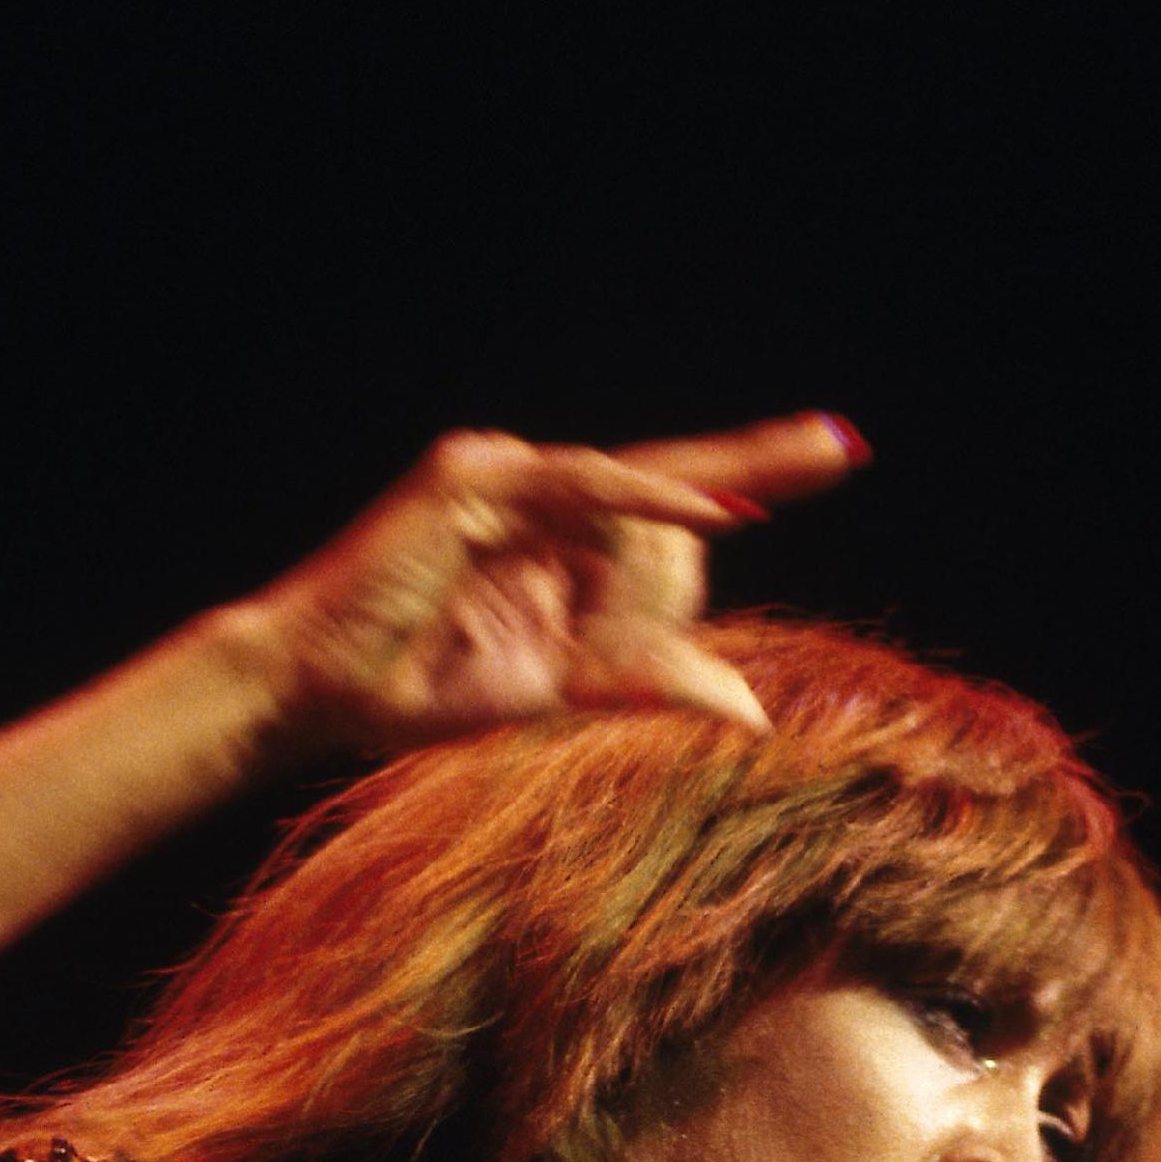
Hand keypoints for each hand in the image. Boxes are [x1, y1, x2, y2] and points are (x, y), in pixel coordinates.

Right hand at [227, 415, 865, 751]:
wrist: (318, 693)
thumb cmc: (421, 692)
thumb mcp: (559, 693)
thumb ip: (647, 683)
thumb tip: (754, 714)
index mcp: (564, 536)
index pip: (683, 493)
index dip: (761, 467)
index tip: (842, 446)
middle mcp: (544, 490)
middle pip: (675, 516)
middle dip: (663, 602)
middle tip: (581, 668)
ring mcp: (508, 473)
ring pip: (637, 505)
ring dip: (634, 591)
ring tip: (566, 651)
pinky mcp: (475, 476)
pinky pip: (590, 481)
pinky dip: (651, 497)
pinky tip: (715, 508)